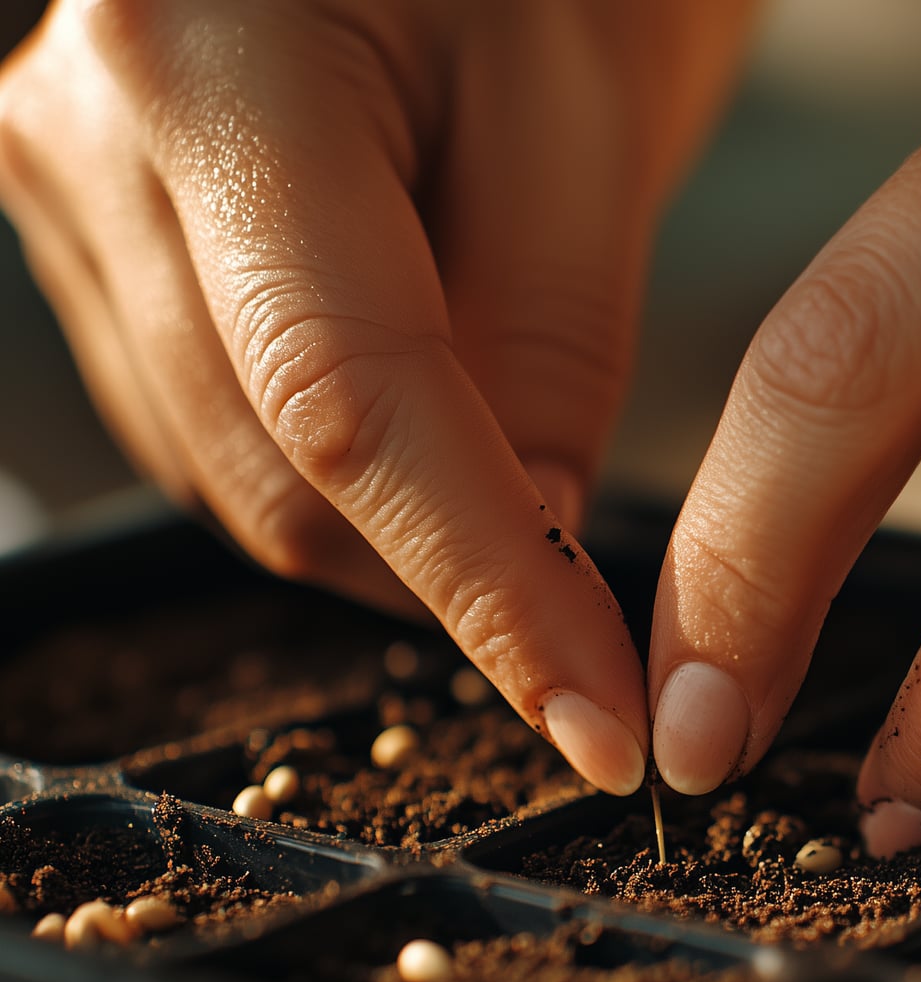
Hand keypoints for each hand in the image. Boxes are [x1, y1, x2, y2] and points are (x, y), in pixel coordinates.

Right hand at [0, 0, 749, 791]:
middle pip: (276, 473)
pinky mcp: (96, 253)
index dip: (486, 584)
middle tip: (595, 624)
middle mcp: (92, 140)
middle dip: (451, 576)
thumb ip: (549, 348)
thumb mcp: (584, 130)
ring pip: (240, 482)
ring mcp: (68, 202)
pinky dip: (342, 487)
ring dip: (398, 536)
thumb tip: (527, 551)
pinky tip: (427, 436)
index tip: (597, 716)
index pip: (349, 400)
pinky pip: (218, 443)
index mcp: (216, 70)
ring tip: (513, 473)